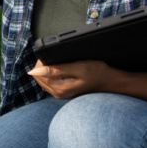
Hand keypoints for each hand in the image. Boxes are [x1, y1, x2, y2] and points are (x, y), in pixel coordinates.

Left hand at [28, 60, 146, 101]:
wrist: (111, 81)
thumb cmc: (98, 73)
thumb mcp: (78, 68)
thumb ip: (56, 70)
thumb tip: (34, 71)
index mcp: (59, 89)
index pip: (38, 73)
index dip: (42, 61)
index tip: (53, 54)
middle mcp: (57, 93)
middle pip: (40, 76)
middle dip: (45, 65)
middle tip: (59, 56)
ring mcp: (61, 93)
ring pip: (45, 78)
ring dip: (49, 68)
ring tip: (64, 61)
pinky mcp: (65, 91)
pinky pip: (52, 80)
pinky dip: (54, 72)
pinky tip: (64, 67)